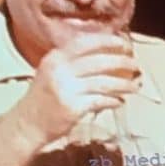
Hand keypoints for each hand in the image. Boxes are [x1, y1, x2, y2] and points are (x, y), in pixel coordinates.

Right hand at [18, 33, 139, 143]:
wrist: (28, 123)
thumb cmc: (45, 98)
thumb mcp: (53, 72)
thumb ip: (73, 63)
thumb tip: (106, 55)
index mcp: (55, 58)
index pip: (84, 43)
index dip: (106, 41)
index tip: (124, 43)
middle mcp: (59, 70)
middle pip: (98, 62)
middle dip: (122, 62)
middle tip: (136, 65)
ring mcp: (66, 89)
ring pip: (103, 82)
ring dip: (124, 84)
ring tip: (134, 86)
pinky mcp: (72, 107)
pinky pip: (101, 100)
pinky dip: (114, 100)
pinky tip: (120, 101)